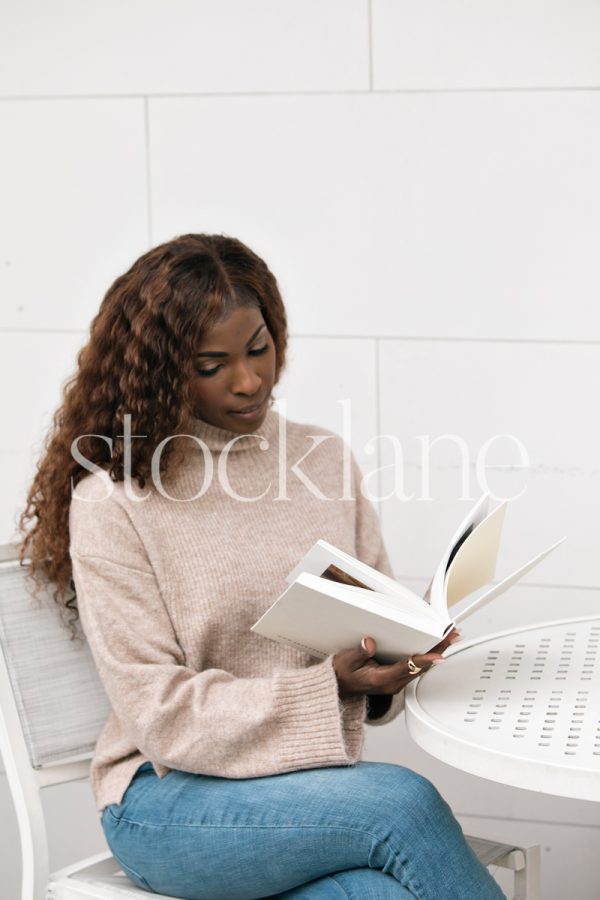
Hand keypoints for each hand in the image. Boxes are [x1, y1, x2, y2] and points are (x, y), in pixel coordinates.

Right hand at [332, 628, 459, 700]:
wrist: (338, 688)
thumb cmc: (341, 675)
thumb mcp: (346, 661)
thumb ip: (359, 653)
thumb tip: (369, 643)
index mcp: (382, 680)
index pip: (407, 668)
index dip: (423, 660)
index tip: (438, 655)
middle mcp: (393, 683)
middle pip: (420, 666)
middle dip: (438, 650)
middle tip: (452, 636)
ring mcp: (396, 682)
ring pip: (421, 667)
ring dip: (435, 651)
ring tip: (449, 637)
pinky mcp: (397, 678)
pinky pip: (416, 667)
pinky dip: (427, 656)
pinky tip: (434, 646)